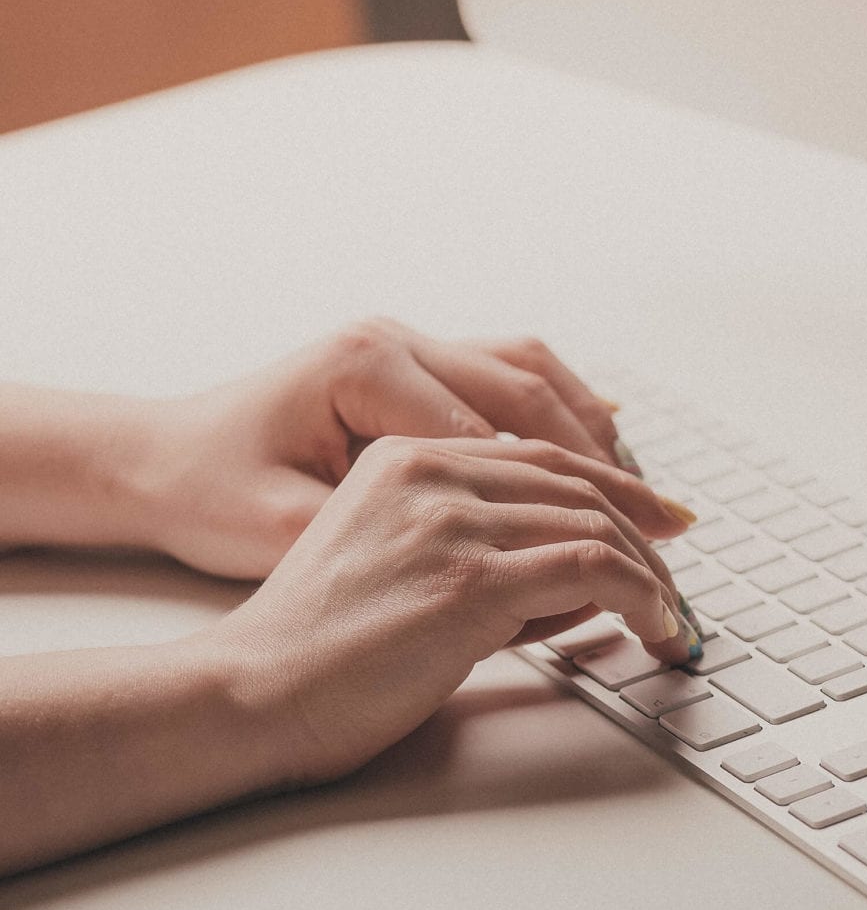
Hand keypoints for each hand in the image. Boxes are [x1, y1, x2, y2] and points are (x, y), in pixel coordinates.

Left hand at [130, 319, 669, 579]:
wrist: (154, 456)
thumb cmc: (208, 495)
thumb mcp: (286, 530)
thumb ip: (394, 540)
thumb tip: (491, 570)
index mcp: (366, 367)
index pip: (498, 434)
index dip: (570, 499)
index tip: (620, 553)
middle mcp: (395, 339)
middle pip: (535, 393)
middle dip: (610, 465)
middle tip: (670, 525)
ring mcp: (408, 342)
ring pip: (536, 372)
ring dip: (599, 433)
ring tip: (649, 495)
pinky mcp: (415, 361)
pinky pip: (514, 371)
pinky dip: (567, 408)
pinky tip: (608, 446)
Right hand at [204, 435, 698, 786]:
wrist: (255, 692)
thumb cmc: (323, 652)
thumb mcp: (406, 570)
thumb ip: (488, 556)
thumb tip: (588, 579)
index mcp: (407, 460)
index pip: (543, 459)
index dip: (617, 488)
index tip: (663, 521)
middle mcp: (431, 474)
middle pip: (578, 486)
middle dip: (646, 534)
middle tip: (679, 582)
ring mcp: (451, 523)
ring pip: (594, 524)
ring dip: (650, 575)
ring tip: (670, 619)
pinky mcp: (470, 580)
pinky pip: (591, 568)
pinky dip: (640, 596)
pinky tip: (653, 626)